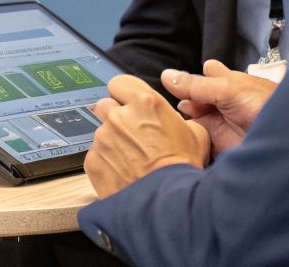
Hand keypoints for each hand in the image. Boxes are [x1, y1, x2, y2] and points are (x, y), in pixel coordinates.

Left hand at [84, 75, 209, 197]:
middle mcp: (119, 116)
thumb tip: (174, 119)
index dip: (125, 94)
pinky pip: (95, 155)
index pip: (120, 83)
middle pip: (106, 105)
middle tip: (132, 135)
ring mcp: (102, 138)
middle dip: (116, 117)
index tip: (129, 104)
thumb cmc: (182, 170)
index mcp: (144, 103)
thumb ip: (177, 118)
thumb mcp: (196, 134)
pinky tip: (123, 173)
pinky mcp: (92, 160)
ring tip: (132, 160)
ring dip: (112, 142)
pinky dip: (106, 162)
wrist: (166, 204)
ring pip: (101, 132)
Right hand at [163, 60, 276, 156]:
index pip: (203, 76)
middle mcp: (222, 102)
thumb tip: (165, 75)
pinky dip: (187, 138)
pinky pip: (197, 140)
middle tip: (163, 105)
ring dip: (181, 120)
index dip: (189, 79)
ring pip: (193, 119)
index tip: (169, 83)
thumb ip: (195, 84)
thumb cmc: (264, 105)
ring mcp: (220, 123)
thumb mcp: (226, 88)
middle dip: (181, 100)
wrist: (284, 140)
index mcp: (227, 82)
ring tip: (163, 120)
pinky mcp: (218, 145)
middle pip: (194, 98)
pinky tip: (173, 136)